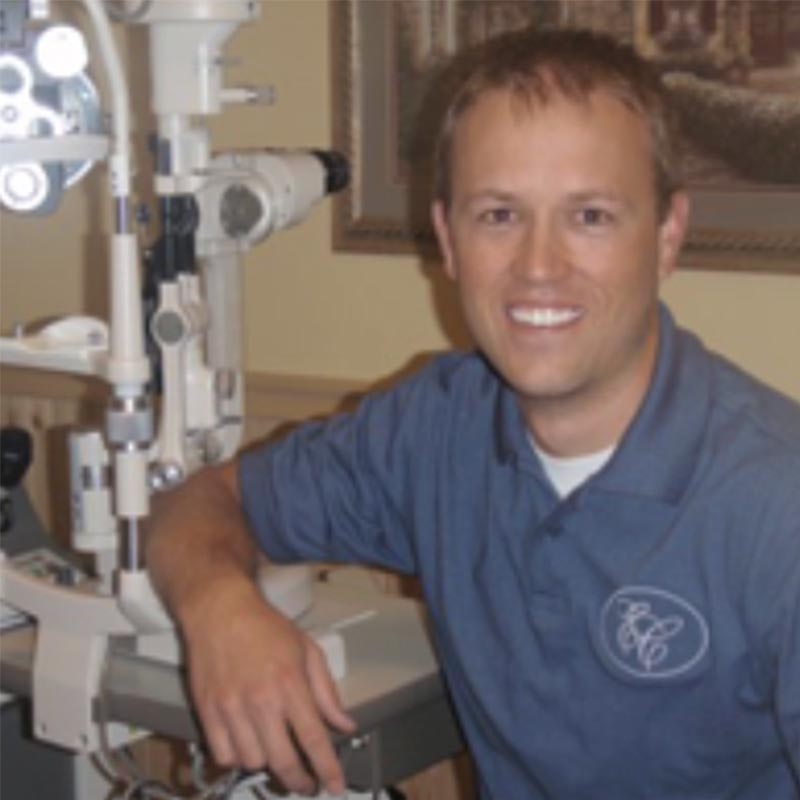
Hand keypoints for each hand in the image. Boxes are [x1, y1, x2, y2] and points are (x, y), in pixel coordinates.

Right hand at [181, 580, 356, 794]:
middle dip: (299, 781)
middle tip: (307, 784)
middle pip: (283, 761)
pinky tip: (247, 745)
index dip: (327, 768)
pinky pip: (224, 755)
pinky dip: (237, 758)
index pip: (313, 739)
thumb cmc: (266, 627)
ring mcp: (231, 708)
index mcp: (290, 684)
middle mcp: (261, 701)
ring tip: (274, 751)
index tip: (335, 787)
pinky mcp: (207, 711)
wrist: (220, 611)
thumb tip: (344, 725)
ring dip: (267, 764)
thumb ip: (327, 691)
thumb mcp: (307, 650)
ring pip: (253, 762)